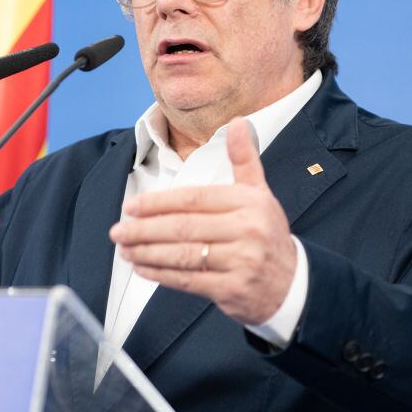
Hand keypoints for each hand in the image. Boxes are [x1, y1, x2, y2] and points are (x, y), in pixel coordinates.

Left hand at [109, 118, 296, 324]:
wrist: (293, 284)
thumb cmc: (266, 233)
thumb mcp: (260, 193)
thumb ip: (244, 159)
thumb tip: (239, 122)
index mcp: (249, 202)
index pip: (194, 199)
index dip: (158, 203)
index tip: (131, 206)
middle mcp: (247, 230)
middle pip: (184, 227)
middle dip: (145, 229)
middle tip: (118, 231)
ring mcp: (241, 261)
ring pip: (183, 255)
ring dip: (147, 253)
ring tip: (124, 249)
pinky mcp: (233, 289)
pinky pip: (189, 280)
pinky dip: (161, 275)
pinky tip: (142, 269)